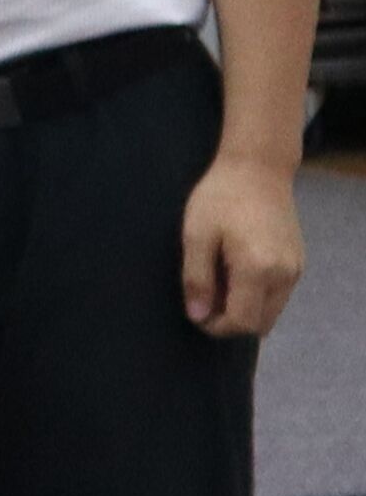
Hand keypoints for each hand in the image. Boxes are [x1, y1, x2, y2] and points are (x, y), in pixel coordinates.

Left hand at [188, 152, 308, 341]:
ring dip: (245, 310)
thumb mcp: (197, 236)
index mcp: (258, 269)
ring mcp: (296, 269)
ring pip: (272, 311)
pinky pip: (279, 295)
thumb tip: (197, 316)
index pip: (242, 321)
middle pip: (261, 323)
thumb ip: (197, 279)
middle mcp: (284, 274)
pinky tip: (235, 274)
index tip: (196, 315)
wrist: (258, 169)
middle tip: (204, 301)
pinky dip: (257, 297)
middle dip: (231, 321)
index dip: (217, 327)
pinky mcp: (298, 262)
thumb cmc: (220, 197)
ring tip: (218, 284)